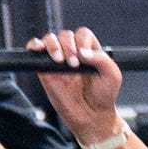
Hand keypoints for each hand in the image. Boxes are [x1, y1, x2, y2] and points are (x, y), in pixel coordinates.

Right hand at [28, 29, 123, 145]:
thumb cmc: (103, 95)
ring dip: (53, 45)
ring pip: (50, 39)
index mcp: (90, 51)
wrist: (91, 114)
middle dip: (69, 46)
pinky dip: (34, 45)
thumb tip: (82, 51)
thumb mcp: (112, 75)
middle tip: (74, 64)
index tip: (84, 56)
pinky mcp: (44, 68)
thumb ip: (102, 59)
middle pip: (65, 35)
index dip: (82, 40)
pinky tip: (40, 49)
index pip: (83, 34)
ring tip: (60, 60)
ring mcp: (58, 60)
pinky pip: (34, 49)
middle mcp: (73, 52)